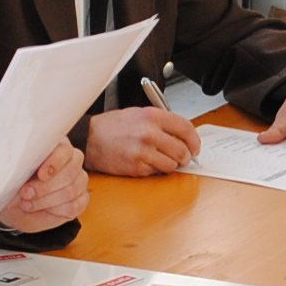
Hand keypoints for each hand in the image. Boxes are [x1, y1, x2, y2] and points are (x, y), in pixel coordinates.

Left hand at [4, 142, 89, 229]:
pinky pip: (73, 206)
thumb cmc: (14, 184)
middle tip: (26, 193)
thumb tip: (25, 161)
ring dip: (46, 200)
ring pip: (71, 191)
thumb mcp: (13, 171)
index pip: (65, 151)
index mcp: (56, 147)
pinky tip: (42, 209)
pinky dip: (54, 210)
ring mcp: (79, 181)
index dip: (54, 163)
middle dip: (46, 187)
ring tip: (27, 203)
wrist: (14, 206)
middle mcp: (72, 162)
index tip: (40, 174)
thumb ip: (23, 162)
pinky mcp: (81, 200)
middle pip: (70, 173)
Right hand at [83, 104, 201, 175]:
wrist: (89, 138)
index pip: (186, 128)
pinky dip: (155, 169)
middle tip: (182, 157)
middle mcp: (149, 133)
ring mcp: (143, 152)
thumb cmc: (113, 126)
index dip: (194, 140)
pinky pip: (157, 172)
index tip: (195, 146)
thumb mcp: (140, 114)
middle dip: (185, 156)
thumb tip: (184, 137)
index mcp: (152, 116)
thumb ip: (162, 123)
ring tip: (160, 158)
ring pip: (172, 164)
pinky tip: (145, 161)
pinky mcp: (136, 167)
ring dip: (170, 164)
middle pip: (182, 150)